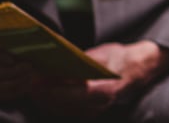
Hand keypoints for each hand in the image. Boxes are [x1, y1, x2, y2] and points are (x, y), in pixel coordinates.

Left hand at [27, 40, 168, 118]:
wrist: (139, 70)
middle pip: (62, 105)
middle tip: (29, 84)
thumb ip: (80, 63)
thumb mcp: (102, 55)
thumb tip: (58, 65)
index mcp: (102, 90)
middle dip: (43, 95)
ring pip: (62, 110)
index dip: (50, 90)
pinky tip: (47, 93)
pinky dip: (54, 103)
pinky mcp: (90, 112)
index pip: (70, 94)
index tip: (35, 83)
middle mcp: (97, 105)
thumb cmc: (121, 58)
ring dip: (46, 100)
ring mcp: (94, 111)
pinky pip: (66, 111)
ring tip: (34, 88)